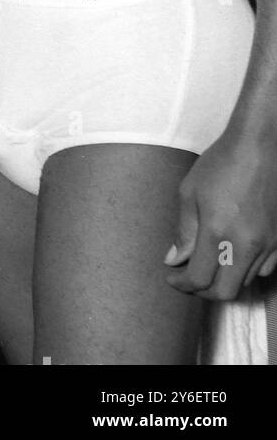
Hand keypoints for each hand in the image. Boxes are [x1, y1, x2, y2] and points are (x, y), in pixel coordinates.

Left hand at [166, 127, 276, 299]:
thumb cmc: (221, 164)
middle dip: (202, 290)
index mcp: (218, 232)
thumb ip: (183, 230)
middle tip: (187, 278)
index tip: (171, 276)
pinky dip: (246, 271)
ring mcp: (269, 245)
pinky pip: (265, 270)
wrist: (260, 148)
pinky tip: (232, 256)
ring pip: (245, 281)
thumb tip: (175, 259)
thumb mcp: (190, 192)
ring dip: (224, 280)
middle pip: (226, 291)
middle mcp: (247, 245)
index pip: (200, 278)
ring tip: (207, 265)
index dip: (182, 284)